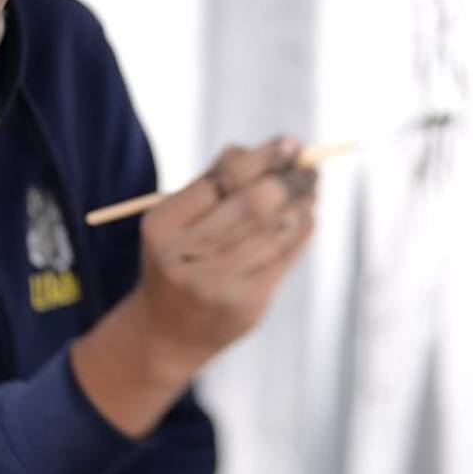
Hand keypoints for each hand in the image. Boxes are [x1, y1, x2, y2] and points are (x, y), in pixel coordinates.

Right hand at [71, 136, 316, 437]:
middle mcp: (185, 256)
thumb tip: (277, 149)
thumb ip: (216, 182)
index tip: (290, 143)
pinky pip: (285, 257)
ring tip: (310, 187)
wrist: (167, 330)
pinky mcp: (246, 305)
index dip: (262, 158)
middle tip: (309, 165)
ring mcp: (216, 284)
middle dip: (288, 180)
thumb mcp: (178, 219)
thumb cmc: (179, 257)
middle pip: (252, 205)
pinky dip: (301, 231)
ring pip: (275, 231)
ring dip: (301, 203)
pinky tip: (306, 216)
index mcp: (162, 226)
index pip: (220, 180)